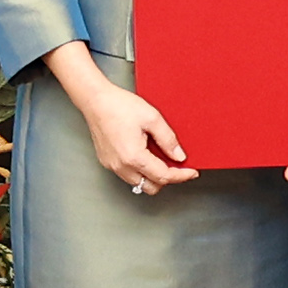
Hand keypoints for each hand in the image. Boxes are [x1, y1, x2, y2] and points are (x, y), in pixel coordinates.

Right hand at [79, 81, 197, 191]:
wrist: (96, 100)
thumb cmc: (119, 106)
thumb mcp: (152, 118)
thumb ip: (168, 139)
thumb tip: (179, 156)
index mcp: (134, 157)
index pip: (164, 176)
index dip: (181, 176)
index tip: (191, 172)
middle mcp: (121, 166)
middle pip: (151, 187)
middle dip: (167, 179)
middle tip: (177, 166)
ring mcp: (112, 166)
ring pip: (139, 183)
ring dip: (153, 176)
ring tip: (160, 158)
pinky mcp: (107, 162)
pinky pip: (128, 175)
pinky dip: (140, 170)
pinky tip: (146, 155)